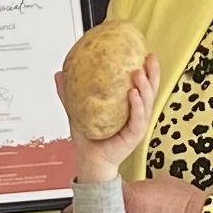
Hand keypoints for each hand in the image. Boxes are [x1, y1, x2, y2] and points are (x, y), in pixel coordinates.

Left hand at [76, 55, 159, 182]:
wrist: (89, 160)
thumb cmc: (89, 137)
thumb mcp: (78, 109)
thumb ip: (69, 92)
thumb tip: (59, 73)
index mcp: (129, 106)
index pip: (142, 84)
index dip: (147, 69)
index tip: (146, 52)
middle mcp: (137, 113)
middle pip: (151, 90)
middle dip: (152, 73)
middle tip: (149, 58)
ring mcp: (137, 124)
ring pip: (147, 102)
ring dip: (145, 86)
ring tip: (138, 73)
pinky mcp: (134, 136)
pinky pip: (138, 119)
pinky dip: (137, 106)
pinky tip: (133, 94)